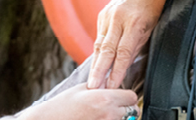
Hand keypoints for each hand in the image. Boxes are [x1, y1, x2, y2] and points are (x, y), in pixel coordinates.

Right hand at [21, 83, 137, 119]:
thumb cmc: (63, 106)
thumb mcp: (81, 89)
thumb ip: (100, 84)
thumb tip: (111, 80)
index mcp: (106, 98)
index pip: (131, 97)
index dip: (126, 96)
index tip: (120, 97)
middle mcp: (110, 114)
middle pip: (133, 111)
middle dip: (126, 109)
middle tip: (113, 108)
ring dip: (120, 117)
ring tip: (103, 114)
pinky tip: (98, 119)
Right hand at [87, 0, 163, 88]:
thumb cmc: (153, 5)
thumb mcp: (151, 27)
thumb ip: (136, 46)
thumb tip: (124, 66)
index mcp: (134, 22)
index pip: (123, 52)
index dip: (116, 71)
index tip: (111, 86)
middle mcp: (118, 18)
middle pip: (106, 49)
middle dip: (99, 71)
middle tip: (93, 87)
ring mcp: (108, 15)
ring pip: (99, 44)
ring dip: (95, 64)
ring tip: (91, 81)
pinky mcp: (102, 14)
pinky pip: (100, 36)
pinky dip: (98, 51)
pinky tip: (95, 64)